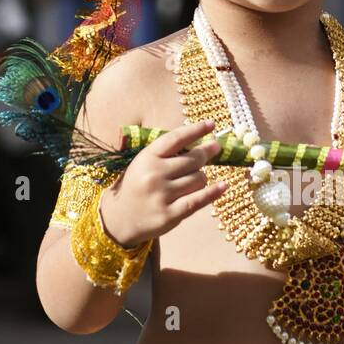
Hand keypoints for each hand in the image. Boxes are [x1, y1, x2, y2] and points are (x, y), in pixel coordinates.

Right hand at [98, 118, 227, 246]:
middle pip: (193, 159)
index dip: (196, 130)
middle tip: (214, 148)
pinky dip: (214, 192)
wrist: (120, 218)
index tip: (211, 124)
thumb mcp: (143, 163)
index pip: (176, 138)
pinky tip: (223, 185)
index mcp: (147, 157)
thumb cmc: (137, 186)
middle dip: (206, 153)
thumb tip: (200, 144)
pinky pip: (199, 200)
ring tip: (196, 178)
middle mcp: (154, 174)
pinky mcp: (170, 214)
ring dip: (202, 177)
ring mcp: (162, 195)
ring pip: (199, 179)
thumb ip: (166, 154)